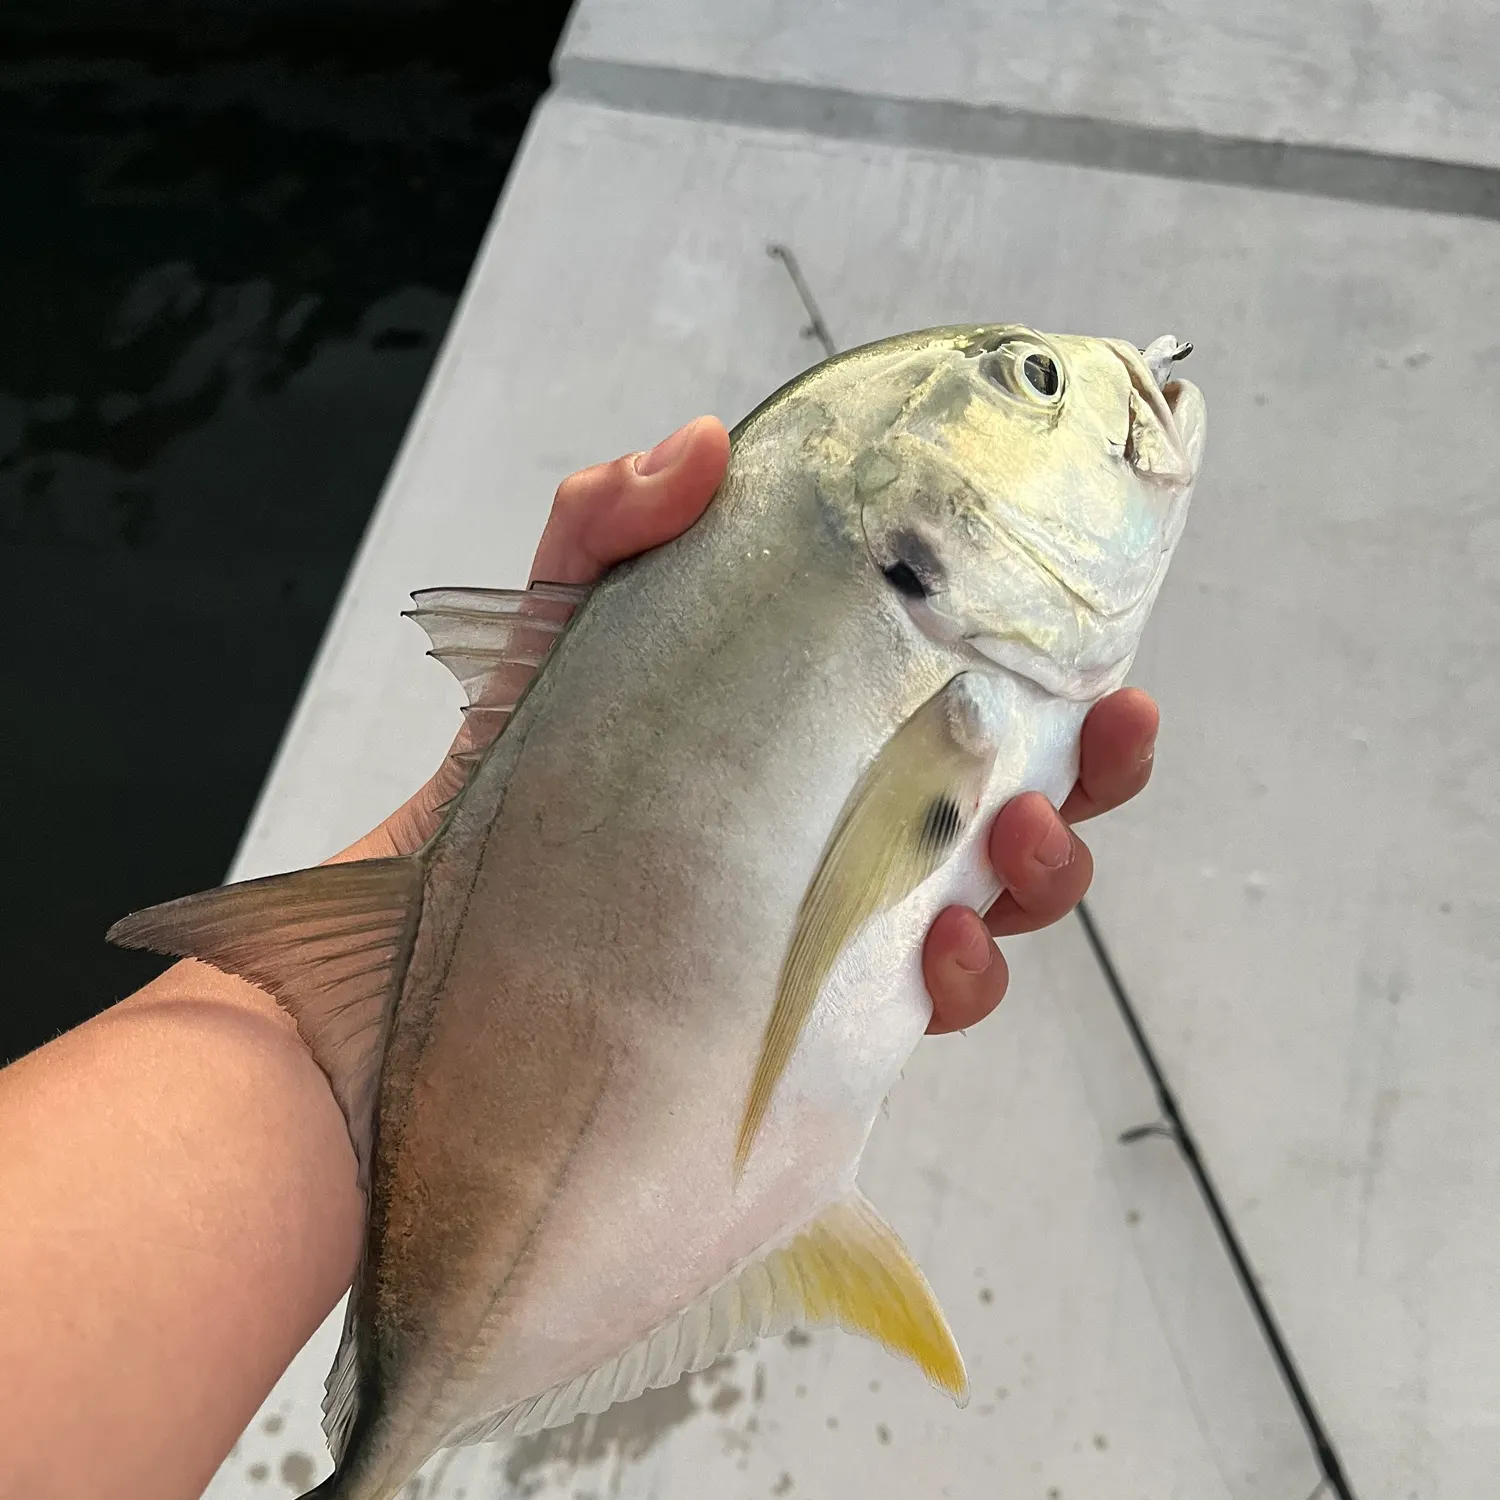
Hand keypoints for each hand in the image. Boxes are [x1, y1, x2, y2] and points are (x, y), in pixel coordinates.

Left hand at [349, 416, 1158, 1034]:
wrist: (423, 964)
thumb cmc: (503, 787)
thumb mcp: (553, 634)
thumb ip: (606, 527)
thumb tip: (702, 443)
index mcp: (819, 728)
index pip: (960, 687)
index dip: (1052, 663)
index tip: (1105, 628)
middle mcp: (845, 824)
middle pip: (1017, 794)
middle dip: (1096, 769)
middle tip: (1114, 730)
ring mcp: (839, 926)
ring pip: (1000, 902)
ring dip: (1052, 869)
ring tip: (1025, 837)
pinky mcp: (817, 1020)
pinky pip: (930, 1004)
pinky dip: (965, 977)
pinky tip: (945, 947)